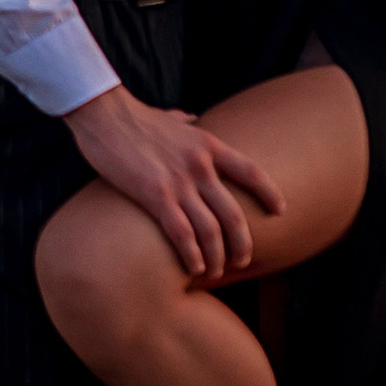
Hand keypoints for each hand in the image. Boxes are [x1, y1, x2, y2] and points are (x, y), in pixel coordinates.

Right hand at [64, 83, 282, 283]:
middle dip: (242, 244)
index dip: (270, 193)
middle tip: (243, 261)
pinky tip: (194, 269)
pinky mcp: (154, 194)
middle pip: (234, 213)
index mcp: (208, 145)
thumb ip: (184, 121)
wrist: (104, 113)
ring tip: (216, 272)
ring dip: (218, 258)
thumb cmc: (133, 116)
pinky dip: (192, 256)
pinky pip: (182, 234)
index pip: (251, 172)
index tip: (280, 211)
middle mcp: (200, 165)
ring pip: (211, 230)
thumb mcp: (170, 117)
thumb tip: (188, 117)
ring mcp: (179, 181)